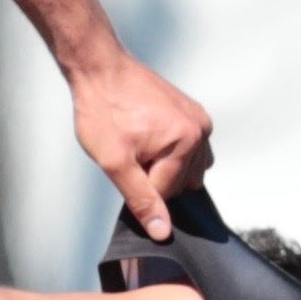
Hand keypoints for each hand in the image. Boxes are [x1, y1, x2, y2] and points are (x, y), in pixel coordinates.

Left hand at [70, 55, 211, 240]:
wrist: (99, 68)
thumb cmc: (103, 109)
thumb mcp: (114, 162)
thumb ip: (141, 199)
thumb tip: (162, 231)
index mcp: (187, 141)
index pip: (167, 192)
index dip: (139, 183)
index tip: (123, 162)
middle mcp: (201, 130)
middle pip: (182, 182)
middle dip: (154, 174)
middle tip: (130, 150)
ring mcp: (198, 119)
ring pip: (187, 167)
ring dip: (163, 165)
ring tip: (137, 142)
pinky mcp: (191, 112)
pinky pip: (188, 149)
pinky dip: (169, 151)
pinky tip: (145, 135)